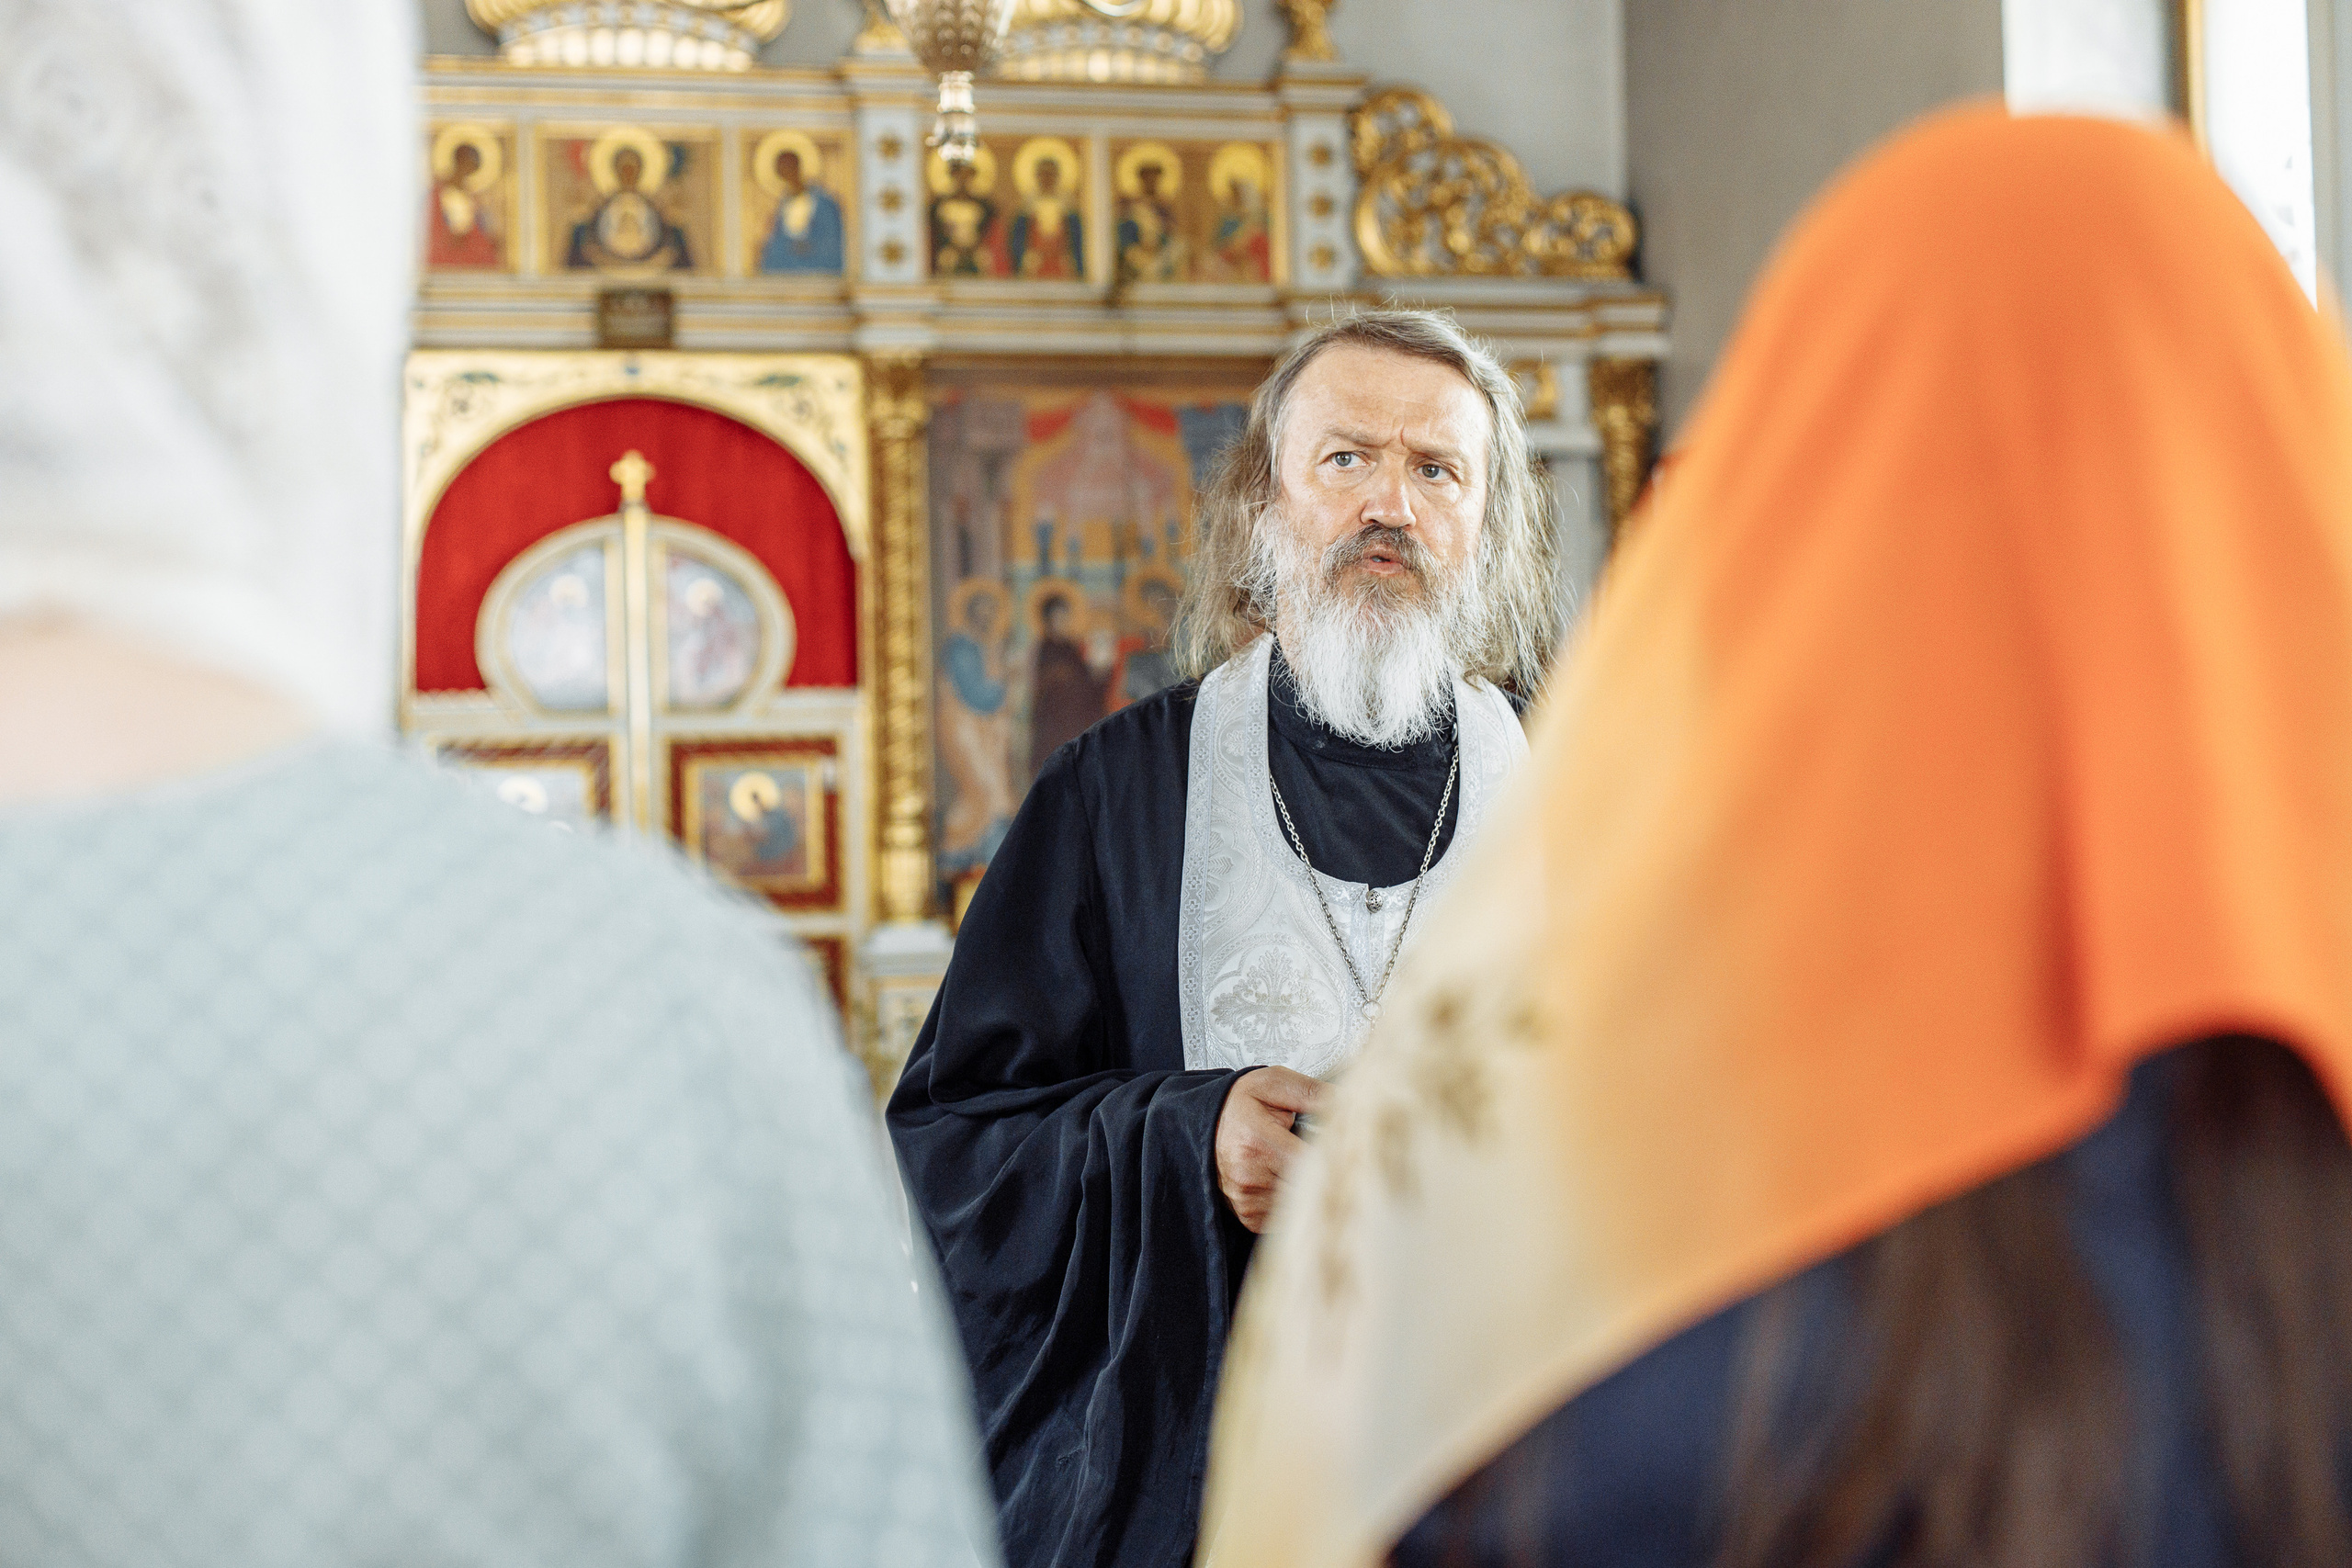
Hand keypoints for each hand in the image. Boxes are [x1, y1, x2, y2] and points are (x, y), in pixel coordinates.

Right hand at [1214, 1067, 1329, 1233]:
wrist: (1206, 1123)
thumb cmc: (1241, 1104)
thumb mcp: (1273, 1083)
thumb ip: (1310, 1092)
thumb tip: (1346, 1101)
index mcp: (1258, 1141)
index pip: (1310, 1163)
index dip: (1331, 1156)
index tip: (1340, 1148)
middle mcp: (1250, 1174)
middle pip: (1309, 1187)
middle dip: (1322, 1173)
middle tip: (1322, 1155)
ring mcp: (1248, 1198)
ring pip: (1300, 1205)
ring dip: (1307, 1190)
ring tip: (1299, 1165)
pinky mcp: (1249, 1214)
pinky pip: (1285, 1218)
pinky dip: (1292, 1203)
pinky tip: (1285, 1181)